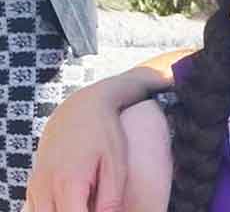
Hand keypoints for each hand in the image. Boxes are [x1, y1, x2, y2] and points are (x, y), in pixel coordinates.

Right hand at [25, 80, 130, 211]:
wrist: (80, 107)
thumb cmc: (104, 134)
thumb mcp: (117, 163)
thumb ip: (111, 199)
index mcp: (69, 183)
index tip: (102, 210)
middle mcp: (46, 187)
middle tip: (95, 203)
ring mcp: (36, 186)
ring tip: (87, 201)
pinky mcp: (33, 185)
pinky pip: (38, 211)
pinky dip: (55, 210)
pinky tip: (76, 200)